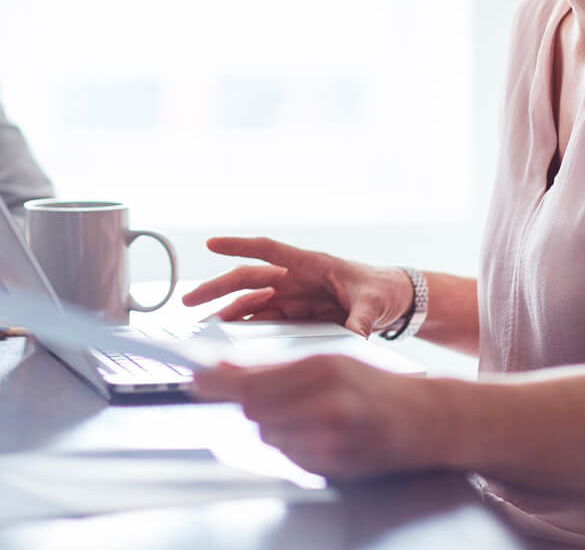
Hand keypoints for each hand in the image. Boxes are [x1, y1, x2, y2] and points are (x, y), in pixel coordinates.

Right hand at [182, 236, 408, 336]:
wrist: (396, 302)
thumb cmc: (384, 290)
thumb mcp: (375, 302)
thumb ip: (362, 319)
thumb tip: (355, 336)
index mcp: (311, 264)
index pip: (268, 250)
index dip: (239, 246)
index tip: (211, 244)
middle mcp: (295, 278)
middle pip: (249, 279)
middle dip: (217, 288)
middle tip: (189, 300)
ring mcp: (293, 297)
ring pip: (251, 302)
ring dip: (226, 312)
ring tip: (202, 327)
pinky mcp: (295, 315)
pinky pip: (263, 320)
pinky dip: (244, 328)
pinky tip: (228, 339)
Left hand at [195, 356, 411, 479]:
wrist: (427, 420)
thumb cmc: (378, 387)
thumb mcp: (331, 363)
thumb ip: (277, 369)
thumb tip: (226, 369)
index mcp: (324, 370)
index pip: (254, 381)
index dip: (219, 383)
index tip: (195, 381)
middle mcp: (326, 404)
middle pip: (255, 410)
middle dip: (252, 402)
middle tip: (269, 396)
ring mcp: (331, 439)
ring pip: (269, 433)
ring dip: (276, 424)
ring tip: (309, 415)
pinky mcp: (334, 465)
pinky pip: (290, 455)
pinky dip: (294, 444)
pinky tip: (320, 434)